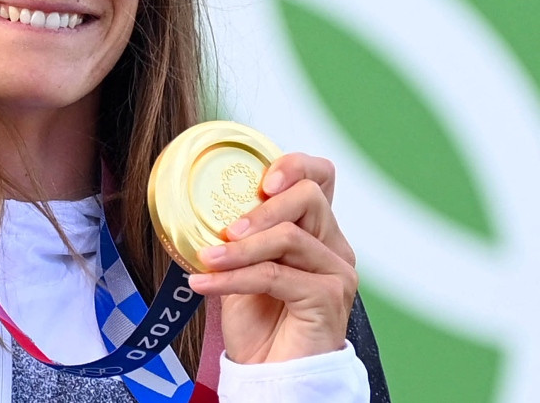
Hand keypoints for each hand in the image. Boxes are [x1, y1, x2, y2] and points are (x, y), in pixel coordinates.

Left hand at [187, 152, 357, 363]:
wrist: (271, 374)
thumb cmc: (259, 322)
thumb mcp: (242, 267)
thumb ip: (239, 236)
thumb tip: (203, 206)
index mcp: (316, 231)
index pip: (321, 178)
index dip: (294, 166)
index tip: (261, 182)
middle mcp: (334, 247)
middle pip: (309, 197)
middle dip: (261, 209)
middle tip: (226, 230)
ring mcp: (337, 272)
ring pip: (289, 236)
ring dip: (239, 249)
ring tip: (207, 260)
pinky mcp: (328, 297)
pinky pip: (276, 274)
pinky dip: (234, 278)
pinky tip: (205, 284)